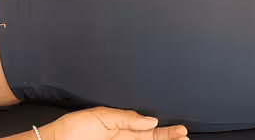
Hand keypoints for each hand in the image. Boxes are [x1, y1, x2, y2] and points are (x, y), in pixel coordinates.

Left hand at [42, 108, 188, 139]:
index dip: (165, 131)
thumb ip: (126, 118)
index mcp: (120, 127)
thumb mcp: (99, 117)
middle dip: (169, 138)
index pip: (148, 130)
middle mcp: (123, 139)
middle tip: (184, 138)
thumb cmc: (70, 130)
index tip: (180, 130)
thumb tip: (150, 120)